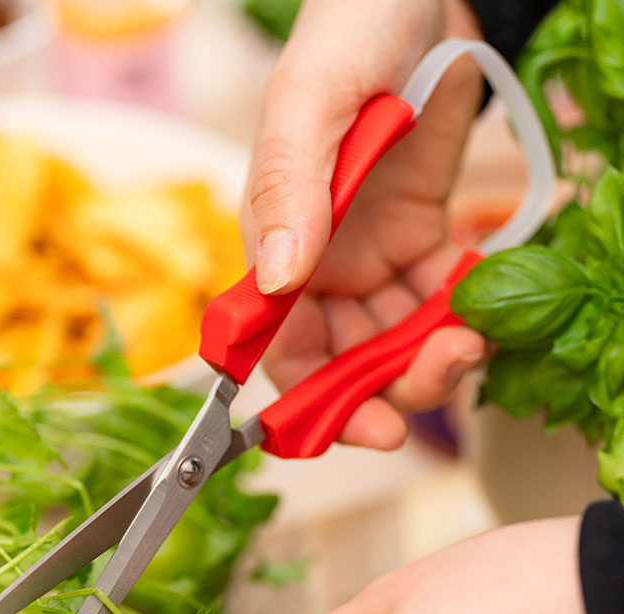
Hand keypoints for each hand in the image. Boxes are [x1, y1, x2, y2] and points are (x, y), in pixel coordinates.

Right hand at [244, 0, 489, 449]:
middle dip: (393, 385)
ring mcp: (375, 254)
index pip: (283, 347)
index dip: (316, 399)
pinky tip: (483, 298)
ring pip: (398, 339)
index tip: (369, 428)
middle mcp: (323, 263)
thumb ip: (288, 191)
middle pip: (347, 358)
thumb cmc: (349, 33)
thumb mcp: (307, 103)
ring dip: (436, 353)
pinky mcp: (423, 237)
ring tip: (473, 337)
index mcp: (280, 245)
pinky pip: (442, 298)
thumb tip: (276, 284)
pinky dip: (465, 312)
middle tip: (444, 370)